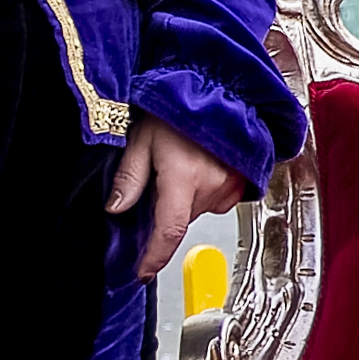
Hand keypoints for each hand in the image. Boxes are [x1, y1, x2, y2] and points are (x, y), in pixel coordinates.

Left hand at [108, 115, 249, 285]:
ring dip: (184, 198)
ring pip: (198, 210)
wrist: (221, 87)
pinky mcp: (242, 181)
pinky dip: (204, 191)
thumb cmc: (181, 105)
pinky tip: (199, 165)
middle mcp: (211, 185)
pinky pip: (216, 200)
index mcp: (184, 177)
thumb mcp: (141, 137)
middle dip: (164, 210)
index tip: (142, 272)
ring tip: (180, 163)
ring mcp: (230, 184)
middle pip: (180, 220)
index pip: (167, 231)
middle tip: (156, 178)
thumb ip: (129, 177)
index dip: (154, 257)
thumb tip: (116, 208)